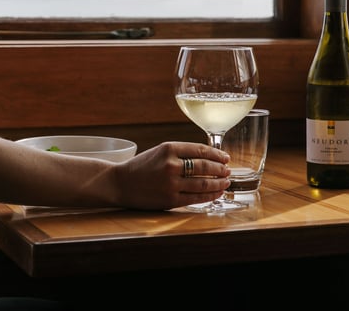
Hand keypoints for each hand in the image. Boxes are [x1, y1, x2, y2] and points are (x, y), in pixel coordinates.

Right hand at [114, 141, 230, 210]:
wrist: (120, 183)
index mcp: (169, 148)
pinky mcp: (170, 200)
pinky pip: (195, 198)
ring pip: (203, 183)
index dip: (217, 155)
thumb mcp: (161, 151)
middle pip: (204, 167)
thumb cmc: (142, 166)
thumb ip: (182, 153)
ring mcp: (171, 183)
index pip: (201, 150)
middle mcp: (171, 165)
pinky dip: (209, 196)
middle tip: (228, 170)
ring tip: (226, 182)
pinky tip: (216, 193)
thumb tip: (209, 158)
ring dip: (218, 183)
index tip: (225, 158)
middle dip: (220, 169)